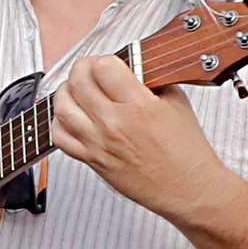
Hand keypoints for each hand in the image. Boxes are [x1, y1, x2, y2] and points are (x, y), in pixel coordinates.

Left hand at [47, 50, 225, 219]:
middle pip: (78, 82)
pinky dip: (59, 122)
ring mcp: (99, 143)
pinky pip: (60, 137)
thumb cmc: (186, 152)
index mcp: (139, 106)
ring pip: (62, 108)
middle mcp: (114, 124)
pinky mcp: (91, 160)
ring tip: (75, 89)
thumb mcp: (177, 103)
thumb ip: (152, 80)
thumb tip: (132, 66)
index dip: (104, 60)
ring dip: (65, 92)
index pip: (103, 67)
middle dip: (81, 69)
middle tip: (89, 70)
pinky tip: (70, 116)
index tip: (108, 63)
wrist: (187, 189)